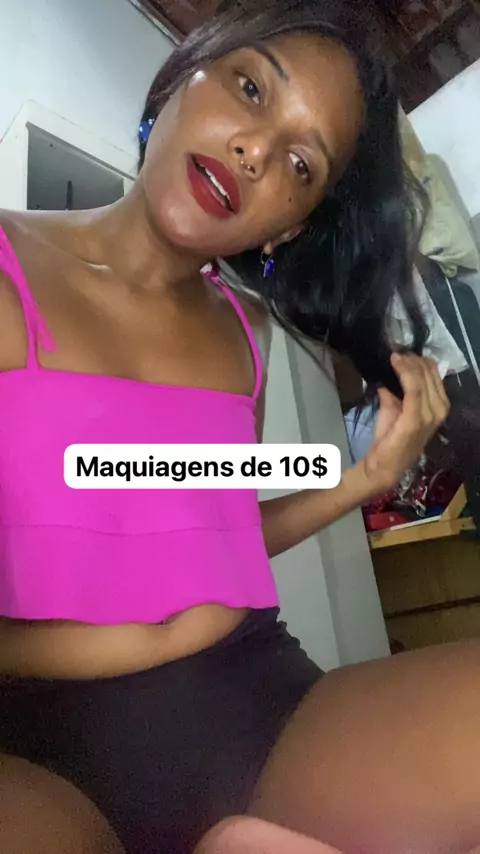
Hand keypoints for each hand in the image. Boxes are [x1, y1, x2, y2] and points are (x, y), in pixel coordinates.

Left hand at [355, 353, 449, 497]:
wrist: (383, 467)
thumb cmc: (390, 440)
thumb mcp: (394, 408)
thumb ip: (395, 390)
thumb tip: (388, 372)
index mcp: (438, 406)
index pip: (433, 373)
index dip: (417, 359)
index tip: (399, 352)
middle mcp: (440, 409)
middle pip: (429, 372)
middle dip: (412, 359)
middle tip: (394, 353)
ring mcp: (430, 416)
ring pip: (422, 378)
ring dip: (407, 364)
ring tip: (393, 357)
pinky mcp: (416, 420)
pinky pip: (414, 389)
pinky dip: (404, 373)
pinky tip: (395, 363)